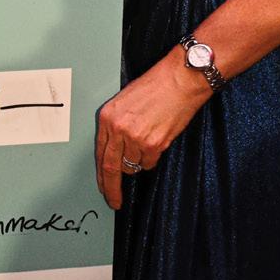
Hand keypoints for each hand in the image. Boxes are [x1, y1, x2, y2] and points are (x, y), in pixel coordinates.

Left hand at [93, 55, 212, 207]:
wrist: (180, 79)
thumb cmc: (156, 85)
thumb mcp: (125, 102)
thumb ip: (116, 125)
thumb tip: (116, 149)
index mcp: (107, 117)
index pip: (99, 153)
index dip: (101, 175)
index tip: (103, 187)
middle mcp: (118, 129)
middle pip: (111, 168)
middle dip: (111, 188)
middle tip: (114, 201)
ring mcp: (136, 138)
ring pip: (134, 165)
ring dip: (139, 161)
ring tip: (149, 140)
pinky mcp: (155, 144)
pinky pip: (150, 162)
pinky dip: (152, 157)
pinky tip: (158, 140)